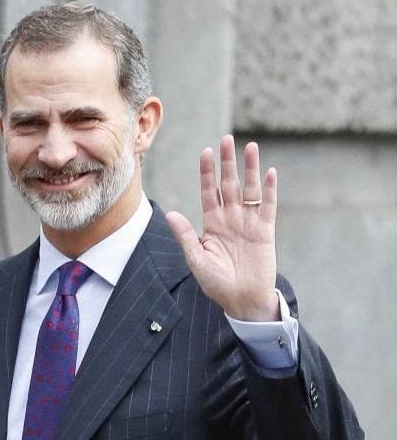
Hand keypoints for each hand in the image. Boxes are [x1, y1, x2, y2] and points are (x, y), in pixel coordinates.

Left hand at [165, 136, 279, 322]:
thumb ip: (185, 236)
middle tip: (226, 140)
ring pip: (249, 189)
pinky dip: (269, 189)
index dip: (207, 173)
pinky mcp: (265, 230)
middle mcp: (230, 218)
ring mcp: (248, 222)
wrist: (242, 299)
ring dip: (250, 168)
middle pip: (228, 184)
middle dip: (227, 162)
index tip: (206, 152)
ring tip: (250, 146)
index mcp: (212, 224)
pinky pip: (268, 205)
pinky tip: (268, 172)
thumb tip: (170, 213)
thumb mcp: (197, 259)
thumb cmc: (217, 283)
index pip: (208, 192)